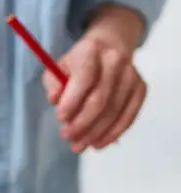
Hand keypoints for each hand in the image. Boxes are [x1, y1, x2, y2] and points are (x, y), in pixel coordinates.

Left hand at [42, 5, 146, 152]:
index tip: (60, 118)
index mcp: (91, 50)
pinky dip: (114, 132)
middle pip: (100, 98)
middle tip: (67, 136)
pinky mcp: (140, 87)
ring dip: (95, 132)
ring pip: (114, 110)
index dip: (72, 101)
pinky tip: (99, 142)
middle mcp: (115, 60)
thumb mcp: (57, 68)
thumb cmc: (77, 63)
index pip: (85, 77)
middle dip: (81, 123)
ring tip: (78, 145)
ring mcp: (131, 74)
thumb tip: (55, 99)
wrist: (109, 47)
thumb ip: (53, 84)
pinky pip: (130, 114)